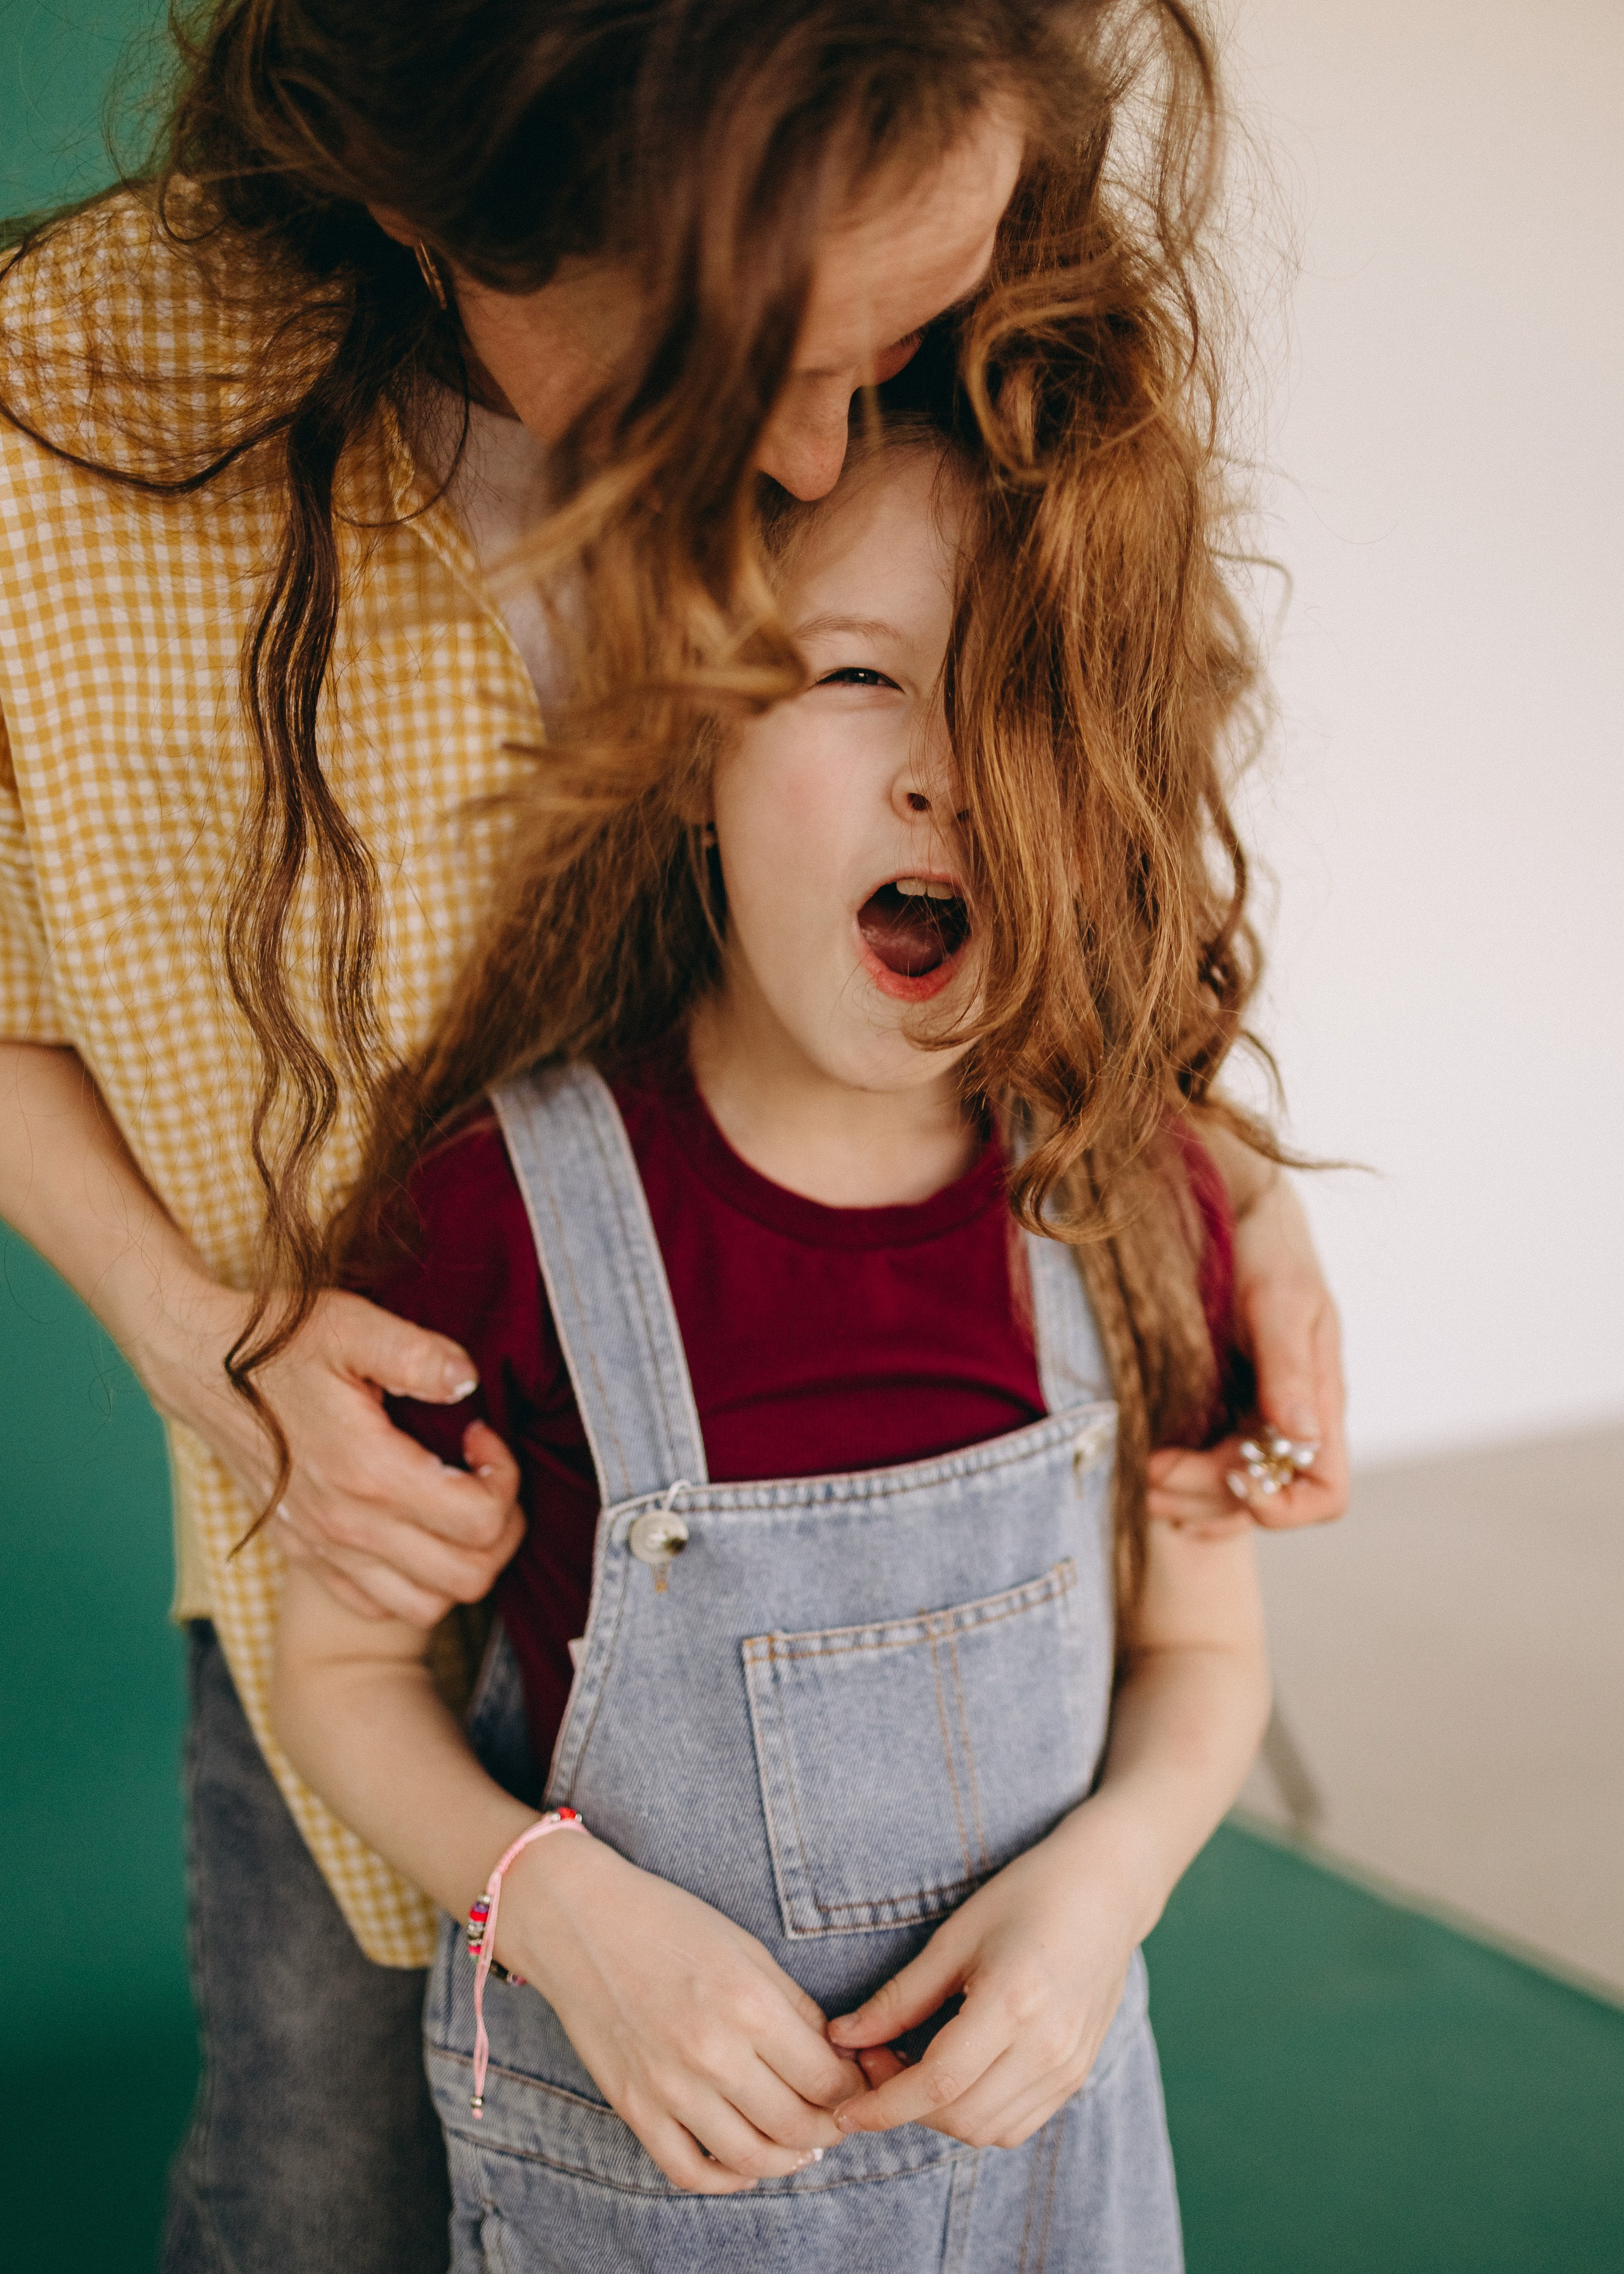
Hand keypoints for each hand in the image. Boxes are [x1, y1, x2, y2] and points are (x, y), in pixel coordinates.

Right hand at [141, 1277, 524, 1623]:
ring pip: (428, 1605)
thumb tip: (471, 1383)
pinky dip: (413, 1582)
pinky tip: (412, 1527)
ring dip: (462, 1562)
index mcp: (368, 1473)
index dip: (504, 1477)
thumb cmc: (278, 1345)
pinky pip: (379, 1605)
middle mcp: (347, 1527)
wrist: (200, 1370)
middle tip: (483, 1475)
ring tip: (456, 1506)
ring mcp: (323, 1550)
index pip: (480, 1520)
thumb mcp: (351, 1327)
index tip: (481, 1435)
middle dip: (501, 1527)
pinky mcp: (305, 1556)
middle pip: (468, 1576)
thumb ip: (419, 1354)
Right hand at [498, 1833, 862, 2192]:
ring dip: (786, 2160)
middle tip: (837, 2118)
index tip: (857, 2084)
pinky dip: (725, 2178)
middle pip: (796, 2125)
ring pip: (749, 2157)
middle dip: (830, 2129)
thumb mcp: (747, 1949)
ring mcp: (669, 2086)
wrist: (581, 1921)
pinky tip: (744, 2162)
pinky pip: (687, 2170)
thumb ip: (795, 2007)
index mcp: (749, 2005)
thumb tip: (835, 2058)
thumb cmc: (670, 1923)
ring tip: (799, 2145)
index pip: (826, 2079)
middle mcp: (712, 2053)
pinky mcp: (634, 2106)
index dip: (854, 2089)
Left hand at [825, 1807, 1141, 2150]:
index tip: (844, 2111)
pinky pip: (1017, 2123)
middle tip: (875, 2060)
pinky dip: (977, 2114)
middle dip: (905, 2106)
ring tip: (911, 2066)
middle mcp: (1048, 2047)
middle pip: (961, 2117)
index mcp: (1013, 2003)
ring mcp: (1069, 2067)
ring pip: (989, 2131)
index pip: (937, 2084)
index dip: (883, 2106)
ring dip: (939, 2116)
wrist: (1107, 1889)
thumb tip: (843, 2038)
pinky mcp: (1077, 2074)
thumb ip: (900, 1997)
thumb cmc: (1027, 1896)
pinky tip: (955, 2076)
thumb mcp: (954, 1936)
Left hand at [1148, 1174, 1348, 1537]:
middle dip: (1204, 1496)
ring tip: (1136, 1481)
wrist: (1240, 1217)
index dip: (1285, 1506)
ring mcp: (1253, 1421)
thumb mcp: (1277, 1302)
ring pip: (1227, 1497)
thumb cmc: (1269, 1252)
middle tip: (1147, 1473)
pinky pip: (1206, 1471)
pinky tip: (1149, 1484)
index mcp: (1318, 1402)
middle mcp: (1289, 1424)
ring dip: (1182, 1500)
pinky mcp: (1220, 1411)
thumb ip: (1288, 1367)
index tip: (1235, 1478)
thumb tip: (1299, 1432)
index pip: (1324, 1492)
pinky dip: (1179, 1489)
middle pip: (1260, 1500)